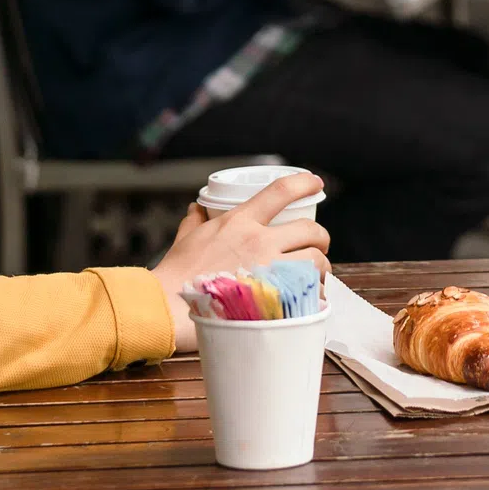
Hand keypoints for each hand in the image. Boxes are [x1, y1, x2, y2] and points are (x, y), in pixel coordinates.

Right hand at [149, 175, 332, 351]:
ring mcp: (269, 270)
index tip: (316, 183)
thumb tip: (197, 207)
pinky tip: (312, 296)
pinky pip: (308, 292)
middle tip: (318, 245)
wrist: (167, 307)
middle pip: (309, 230)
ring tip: (317, 273)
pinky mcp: (273, 298)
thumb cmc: (175, 273)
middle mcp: (259, 241)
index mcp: (240, 222)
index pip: (281, 191)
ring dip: (322, 266)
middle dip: (321, 237)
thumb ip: (195, 221)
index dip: (304, 183)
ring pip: (315, 261)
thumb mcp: (186, 238)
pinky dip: (315, 293)